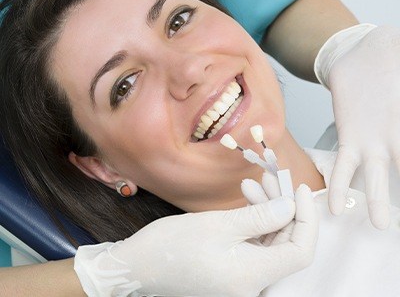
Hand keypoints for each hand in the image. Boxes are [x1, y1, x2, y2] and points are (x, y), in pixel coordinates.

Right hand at [74, 188, 316, 296]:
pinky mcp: (233, 273)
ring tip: (253, 184)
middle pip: (285, 244)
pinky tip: (245, 200)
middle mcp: (253, 286)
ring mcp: (243, 281)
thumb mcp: (218, 225)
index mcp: (253, 276)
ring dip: (267, 212)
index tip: (301, 188)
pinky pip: (254, 247)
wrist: (139, 266)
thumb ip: (261, 217)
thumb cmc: (173, 245)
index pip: (300, 251)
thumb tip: (291, 207)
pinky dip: (253, 223)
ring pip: (269, 243)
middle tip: (273, 178)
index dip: (307, 218)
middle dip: (284, 208)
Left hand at [322, 25, 399, 228]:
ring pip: (379, 176)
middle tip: (396, 224)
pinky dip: (341, 185)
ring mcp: (374, 140)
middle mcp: (396, 138)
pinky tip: (335, 206)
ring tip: (379, 225)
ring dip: (378, 201)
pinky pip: (345, 165)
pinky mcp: (349, 136)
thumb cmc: (394, 56)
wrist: (361, 53)